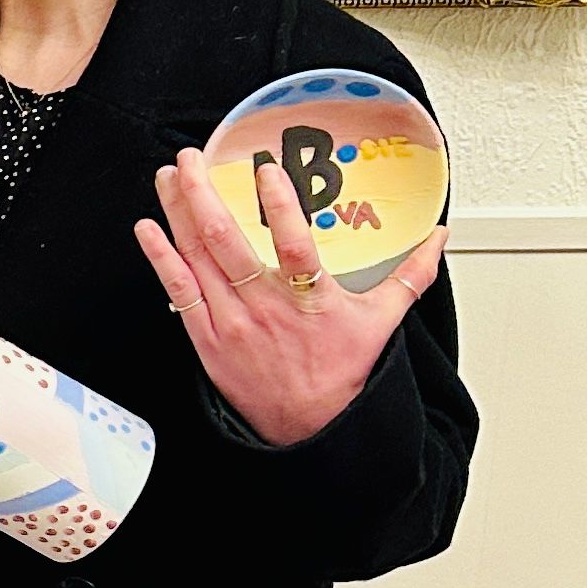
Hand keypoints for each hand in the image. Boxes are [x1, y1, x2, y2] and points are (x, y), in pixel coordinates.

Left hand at [136, 148, 447, 448]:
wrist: (309, 429)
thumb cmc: (341, 373)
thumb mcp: (382, 322)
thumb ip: (410, 274)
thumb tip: (438, 237)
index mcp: (312, 300)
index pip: (295, 246)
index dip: (279, 208)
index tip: (265, 171)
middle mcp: (266, 308)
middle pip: (228, 243)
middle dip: (204, 195)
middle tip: (192, 158)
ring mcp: (232, 322)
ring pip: (197, 258)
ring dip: (178, 213)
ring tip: (169, 176)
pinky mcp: (207, 337)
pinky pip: (178, 290)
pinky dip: (160, 258)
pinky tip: (148, 228)